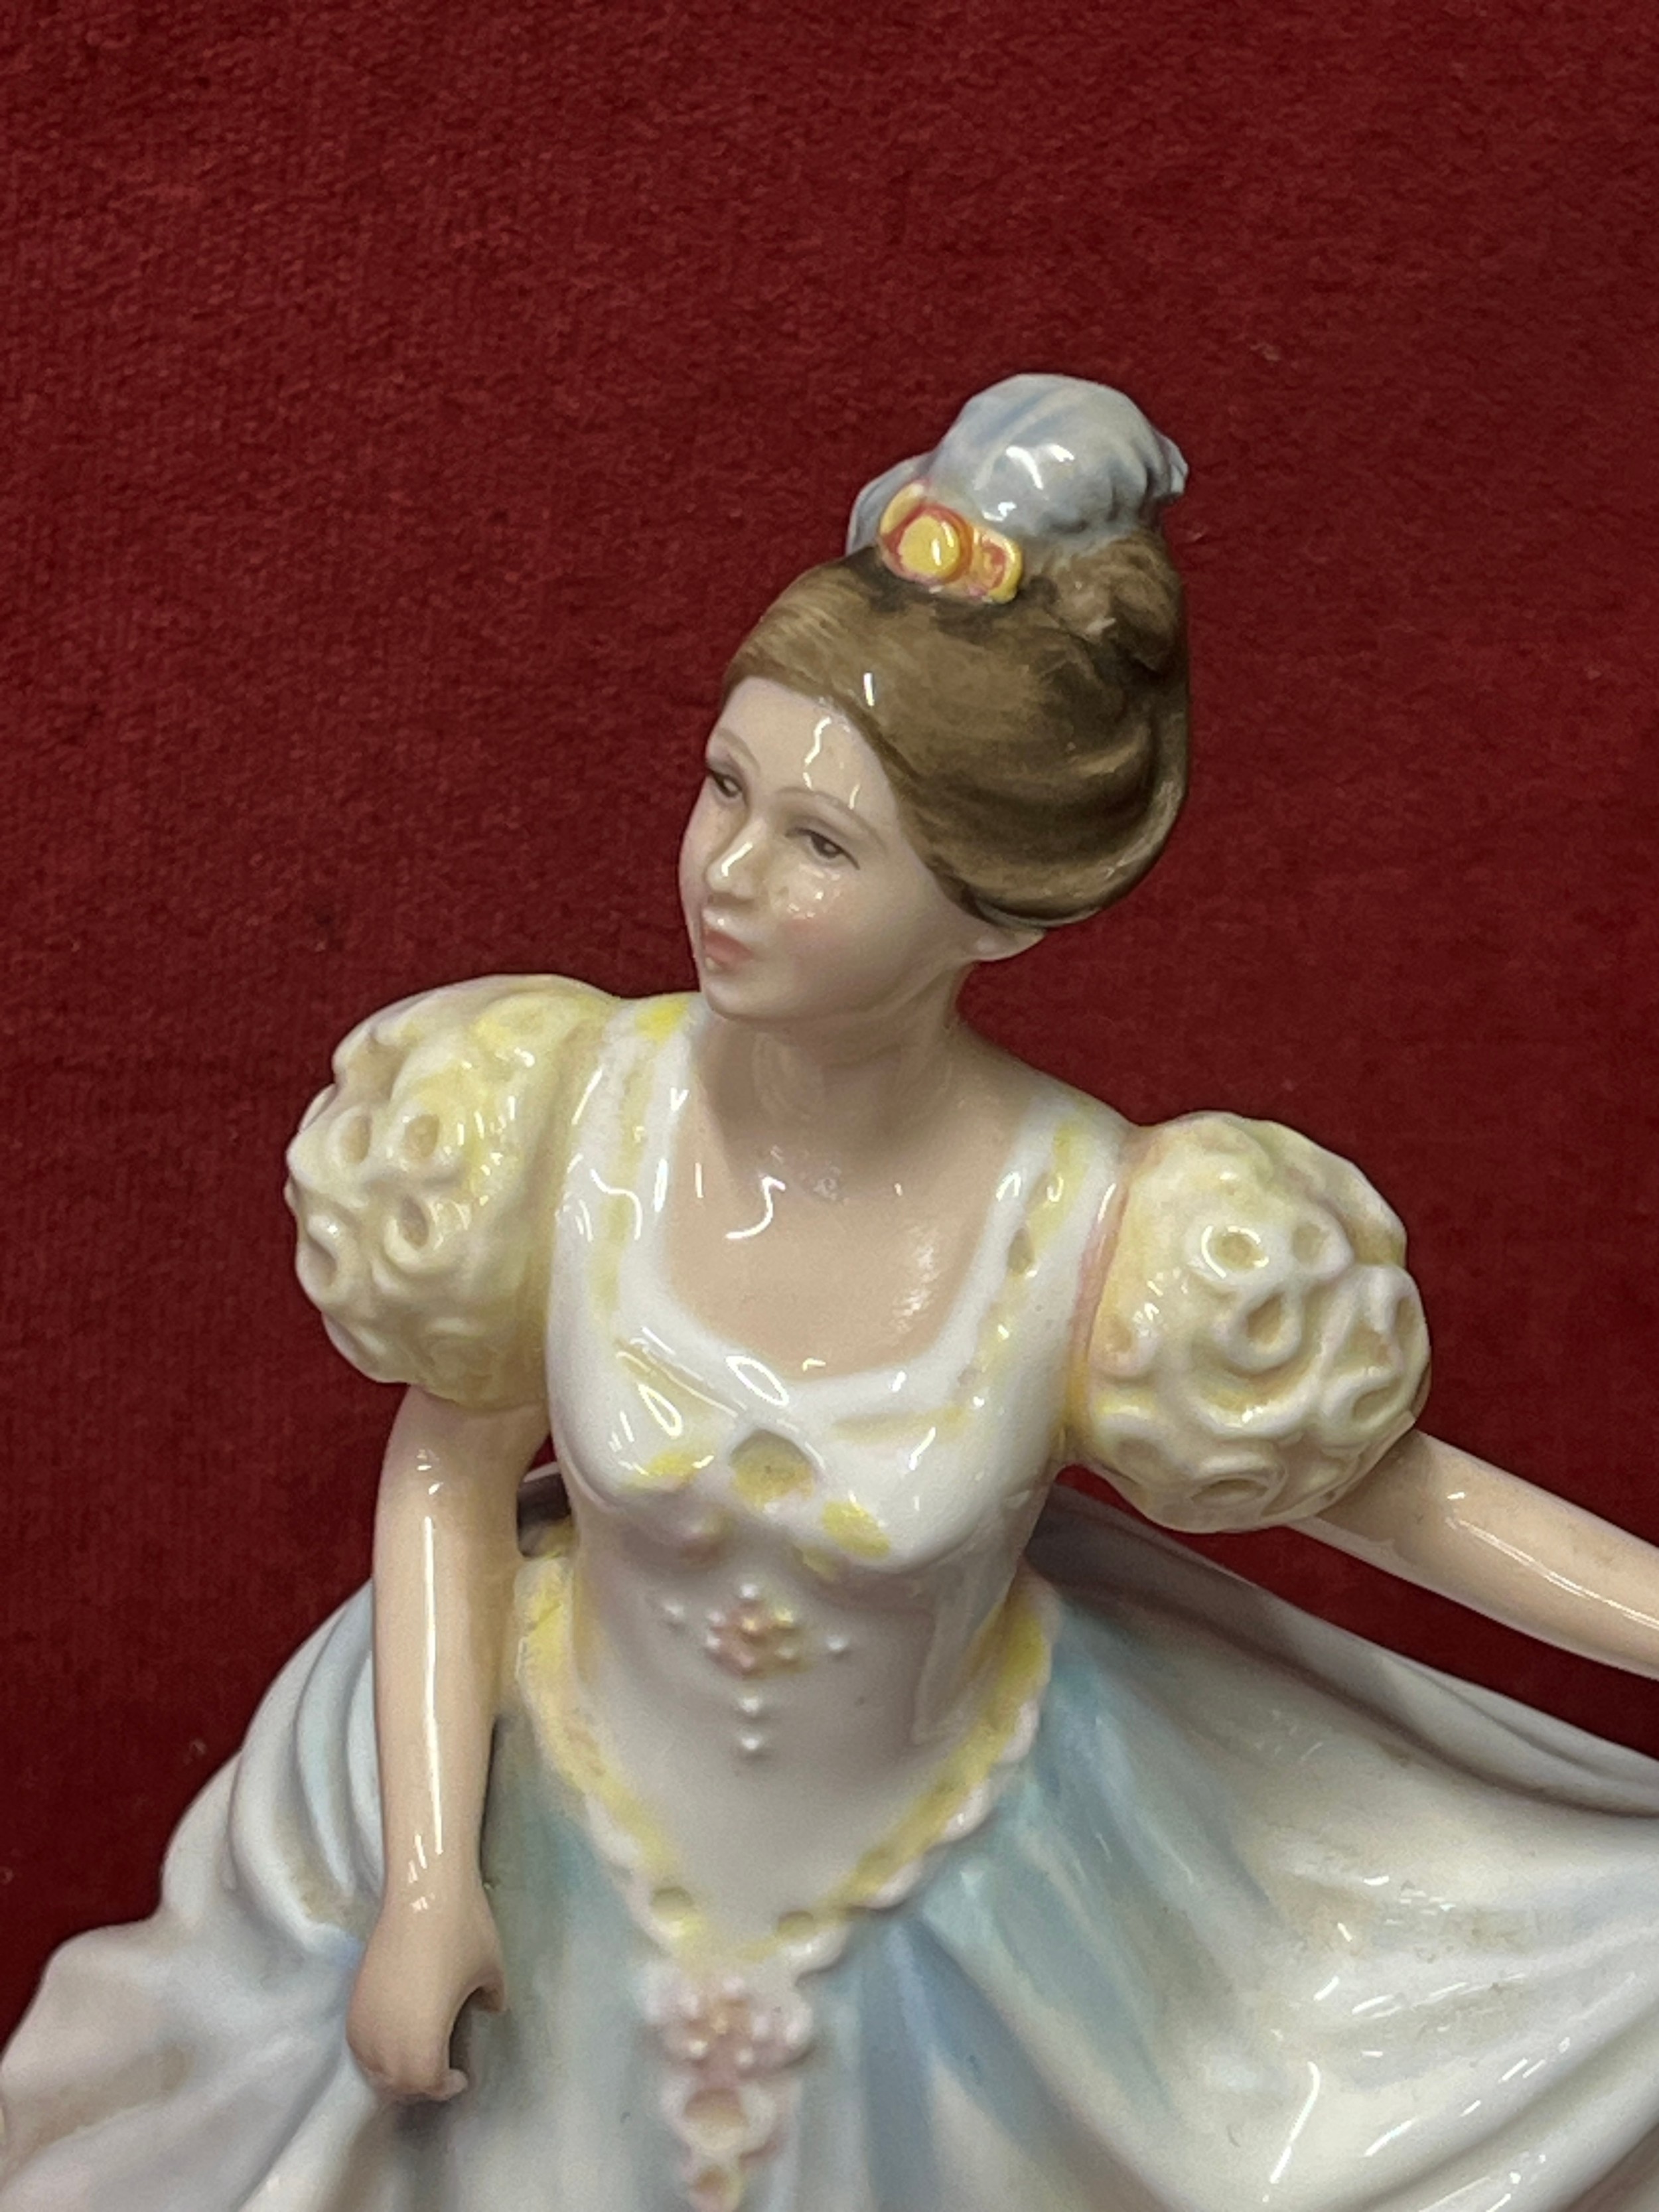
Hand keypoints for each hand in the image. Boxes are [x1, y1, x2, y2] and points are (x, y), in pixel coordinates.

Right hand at [347, 1883, 506, 2100]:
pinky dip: (374, 2051)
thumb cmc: (463, 1933)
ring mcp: (366, 2019)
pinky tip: (392, 2036)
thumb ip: (491, 2000)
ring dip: (393, 2071)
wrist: (423, 1891)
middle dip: (419, 2084)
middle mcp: (387, 2041)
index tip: (459, 2077)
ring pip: (372, 2067)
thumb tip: (489, 2010)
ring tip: (415, 2057)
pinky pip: (358, 2041)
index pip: (428, 2084)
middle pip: (397, 2083)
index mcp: (423, 2044)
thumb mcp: (492, 1972)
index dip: (445, 2086)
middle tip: (439, 2071)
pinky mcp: (355, 1997)